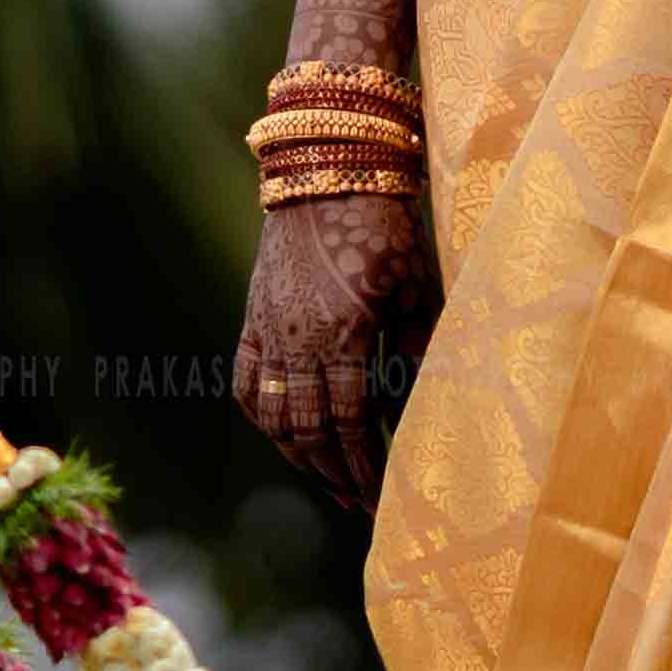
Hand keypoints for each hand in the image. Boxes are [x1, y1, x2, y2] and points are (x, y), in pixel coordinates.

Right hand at [233, 187, 439, 518]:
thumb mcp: (415, 284)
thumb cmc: (384, 223)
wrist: (326, 169)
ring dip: (299, 455)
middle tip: (359, 501)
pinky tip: (281, 436)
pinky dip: (260, 416)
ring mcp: (268, 330)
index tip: (381, 494)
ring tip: (327, 479)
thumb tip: (426, 401)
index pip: (352, 421)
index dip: (366, 463)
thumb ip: (417, 346)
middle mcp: (297, 340)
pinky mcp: (252, 316)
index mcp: (342, 335)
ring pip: (272, 414)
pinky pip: (245, 382)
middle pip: (309, 429)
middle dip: (335, 472)